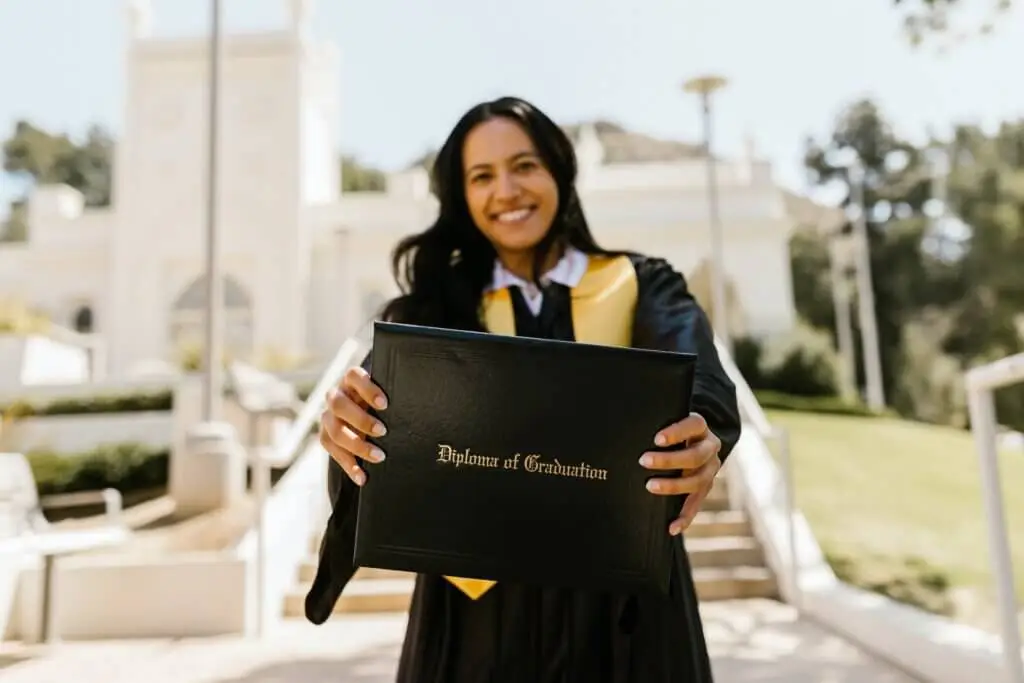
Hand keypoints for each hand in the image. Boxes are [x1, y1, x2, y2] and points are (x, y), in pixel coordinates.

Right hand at [319, 365, 388, 485]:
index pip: (354, 376)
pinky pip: (332, 451)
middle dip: (361, 419)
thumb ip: (398, 398)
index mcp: (352, 381)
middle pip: (339, 405)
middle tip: (383, 431)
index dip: (367, 388)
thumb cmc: (384, 406)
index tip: (385, 404)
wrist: (367, 416)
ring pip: (333, 430)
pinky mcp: (326, 436)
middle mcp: (336, 396)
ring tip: (379, 456)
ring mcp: (328, 416)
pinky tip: (362, 477)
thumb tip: (428, 408)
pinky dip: (348, 465)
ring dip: (356, 445)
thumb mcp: (388, 398)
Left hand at [639, 413, 721, 535]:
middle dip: (669, 460)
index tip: (656, 439)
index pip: (694, 425)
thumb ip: (653, 422)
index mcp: (700, 428)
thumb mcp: (666, 422)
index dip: (677, 432)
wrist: (692, 442)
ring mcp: (710, 470)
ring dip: (674, 486)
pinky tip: (671, 527)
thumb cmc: (668, 432)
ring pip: (698, 481)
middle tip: (643, 461)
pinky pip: (697, 505)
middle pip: (695, 456)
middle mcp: (709, 447)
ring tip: (650, 487)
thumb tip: (622, 427)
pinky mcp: (706, 488)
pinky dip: (684, 518)